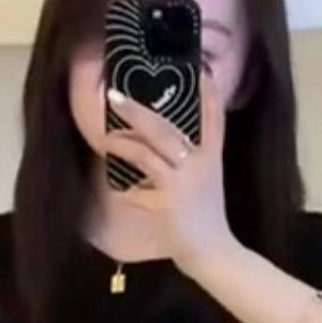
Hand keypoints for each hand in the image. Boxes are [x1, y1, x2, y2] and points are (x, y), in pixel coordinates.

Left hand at [101, 69, 236, 266]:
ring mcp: (185, 179)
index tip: (199, 70)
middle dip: (138, 110)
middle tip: (115, 95)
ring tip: (106, 136)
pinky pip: (141, 180)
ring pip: (149, 147)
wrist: (213, 252)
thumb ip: (185, 163)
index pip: (214, 118)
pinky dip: (126, 181)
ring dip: (123, 140)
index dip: (208, 94)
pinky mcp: (170, 198)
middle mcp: (201, 162)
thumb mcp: (202, 183)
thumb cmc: (204, 218)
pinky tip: (117, 181)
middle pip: (167, 127)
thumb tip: (151, 146)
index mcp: (211, 156)